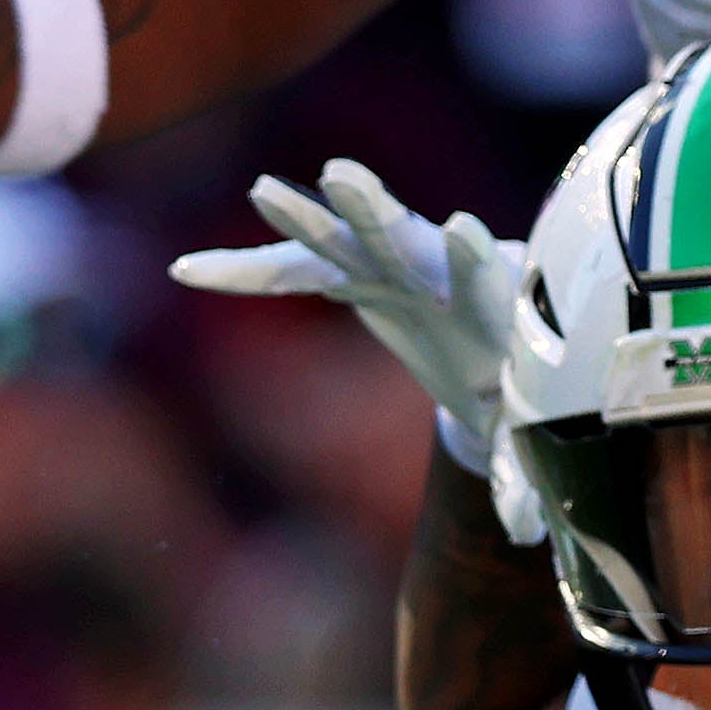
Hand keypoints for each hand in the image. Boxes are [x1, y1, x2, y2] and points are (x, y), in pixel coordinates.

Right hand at [170, 159, 523, 458]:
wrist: (499, 337)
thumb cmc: (519, 380)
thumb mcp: (521, 422)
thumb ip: (516, 465)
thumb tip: (521, 532)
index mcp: (491, 301)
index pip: (483, 275)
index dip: (473, 258)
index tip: (465, 230)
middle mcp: (438, 272)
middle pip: (403, 239)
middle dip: (373, 213)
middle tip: (344, 177)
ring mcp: (391, 266)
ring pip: (342, 241)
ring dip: (304, 220)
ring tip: (263, 191)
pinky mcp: (354, 274)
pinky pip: (294, 272)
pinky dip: (247, 273)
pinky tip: (188, 270)